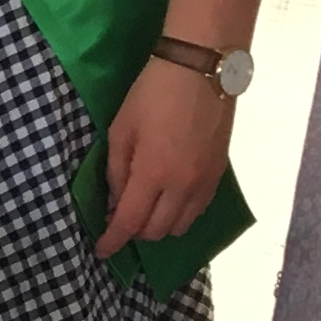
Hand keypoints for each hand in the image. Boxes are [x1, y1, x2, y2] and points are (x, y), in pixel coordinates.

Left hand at [97, 58, 232, 257]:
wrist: (200, 69)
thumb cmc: (151, 94)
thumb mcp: (120, 130)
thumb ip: (116, 172)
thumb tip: (114, 203)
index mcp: (153, 175)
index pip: (130, 224)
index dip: (113, 241)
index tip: (101, 251)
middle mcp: (182, 187)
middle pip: (157, 231)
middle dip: (135, 233)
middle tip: (120, 219)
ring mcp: (205, 182)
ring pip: (182, 226)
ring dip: (160, 226)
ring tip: (145, 210)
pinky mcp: (219, 173)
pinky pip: (199, 209)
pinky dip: (181, 214)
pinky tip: (170, 200)